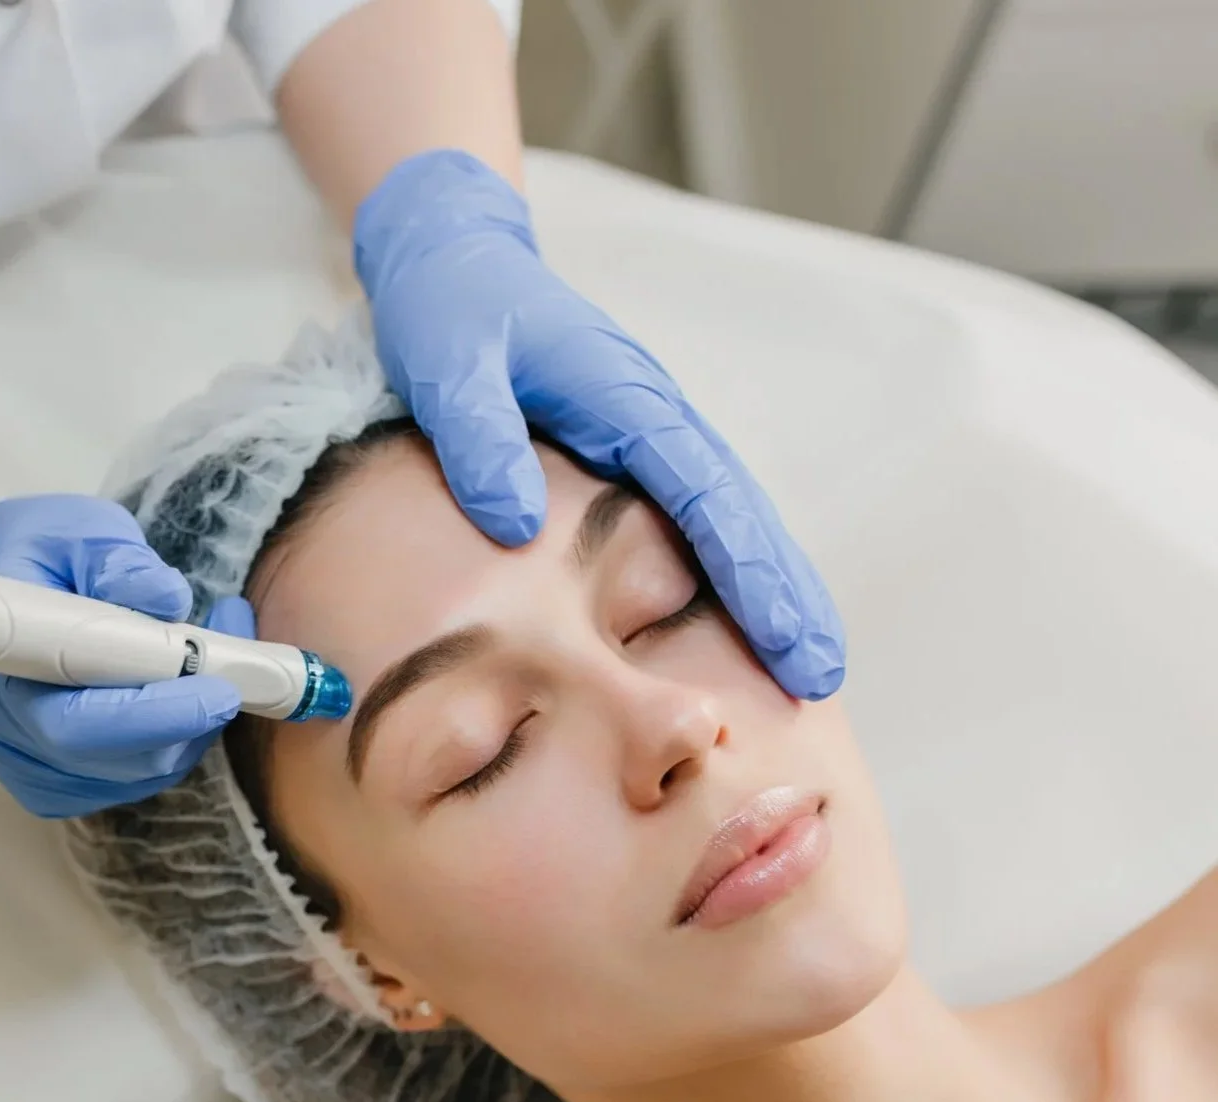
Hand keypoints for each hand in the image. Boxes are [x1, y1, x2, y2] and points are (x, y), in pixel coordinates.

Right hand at [0, 468, 249, 817]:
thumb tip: (167, 597)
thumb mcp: (66, 528)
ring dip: (191, 722)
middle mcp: (13, 735)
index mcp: (4, 670)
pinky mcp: (56, 783)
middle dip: (193, 716)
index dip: (154, 714)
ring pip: (138, 773)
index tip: (218, 686)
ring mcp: (33, 768)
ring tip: (212, 652)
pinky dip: (171, 740)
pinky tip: (178, 689)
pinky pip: (131, 779)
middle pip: (122, 759)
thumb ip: (114, 558)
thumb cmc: (20, 555)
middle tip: (237, 657)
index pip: (80, 723)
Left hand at [354, 150, 845, 699]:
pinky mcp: (629, 448)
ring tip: (804, 666)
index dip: (748, 570)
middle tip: (821, 674)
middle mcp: (654, 416)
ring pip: (727, 516)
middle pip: (740, 511)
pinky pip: (691, 514)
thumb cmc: (451, 308)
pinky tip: (741, 620)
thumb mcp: (448, 364)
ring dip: (769, 586)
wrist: (453, 258)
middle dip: (785, 592)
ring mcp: (648, 432)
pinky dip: (727, 565)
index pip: (705, 495)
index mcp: (625, 397)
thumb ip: (479, 437)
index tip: (784, 635)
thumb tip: (516, 526)